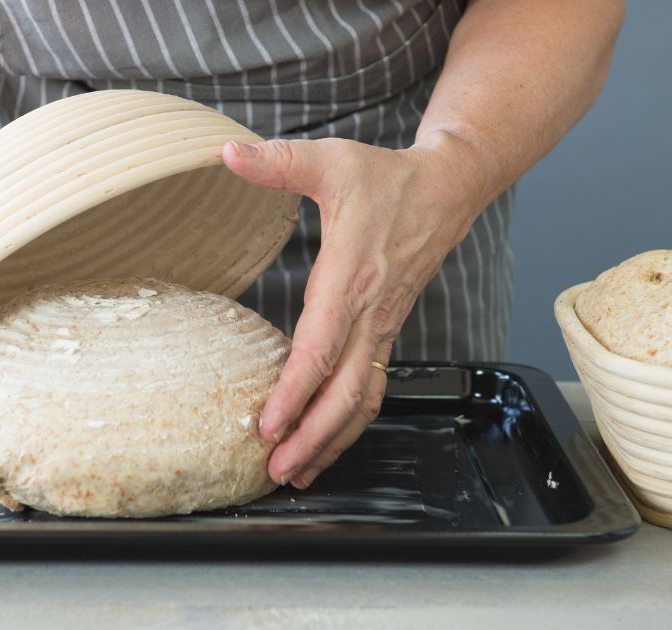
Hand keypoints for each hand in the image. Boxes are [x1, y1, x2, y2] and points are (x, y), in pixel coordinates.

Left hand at [222, 132, 493, 487]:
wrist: (447, 187)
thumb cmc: (385, 177)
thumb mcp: (331, 160)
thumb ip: (278, 161)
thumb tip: (224, 151)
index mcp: (350, 278)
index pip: (321, 349)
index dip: (293, 392)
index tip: (267, 425)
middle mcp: (370, 313)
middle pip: (345, 393)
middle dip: (312, 437)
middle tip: (275, 470)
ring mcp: (382, 327)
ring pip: (363, 400)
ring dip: (331, 440)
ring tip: (297, 474)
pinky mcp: (385, 331)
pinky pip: (371, 388)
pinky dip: (348, 423)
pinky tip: (324, 442)